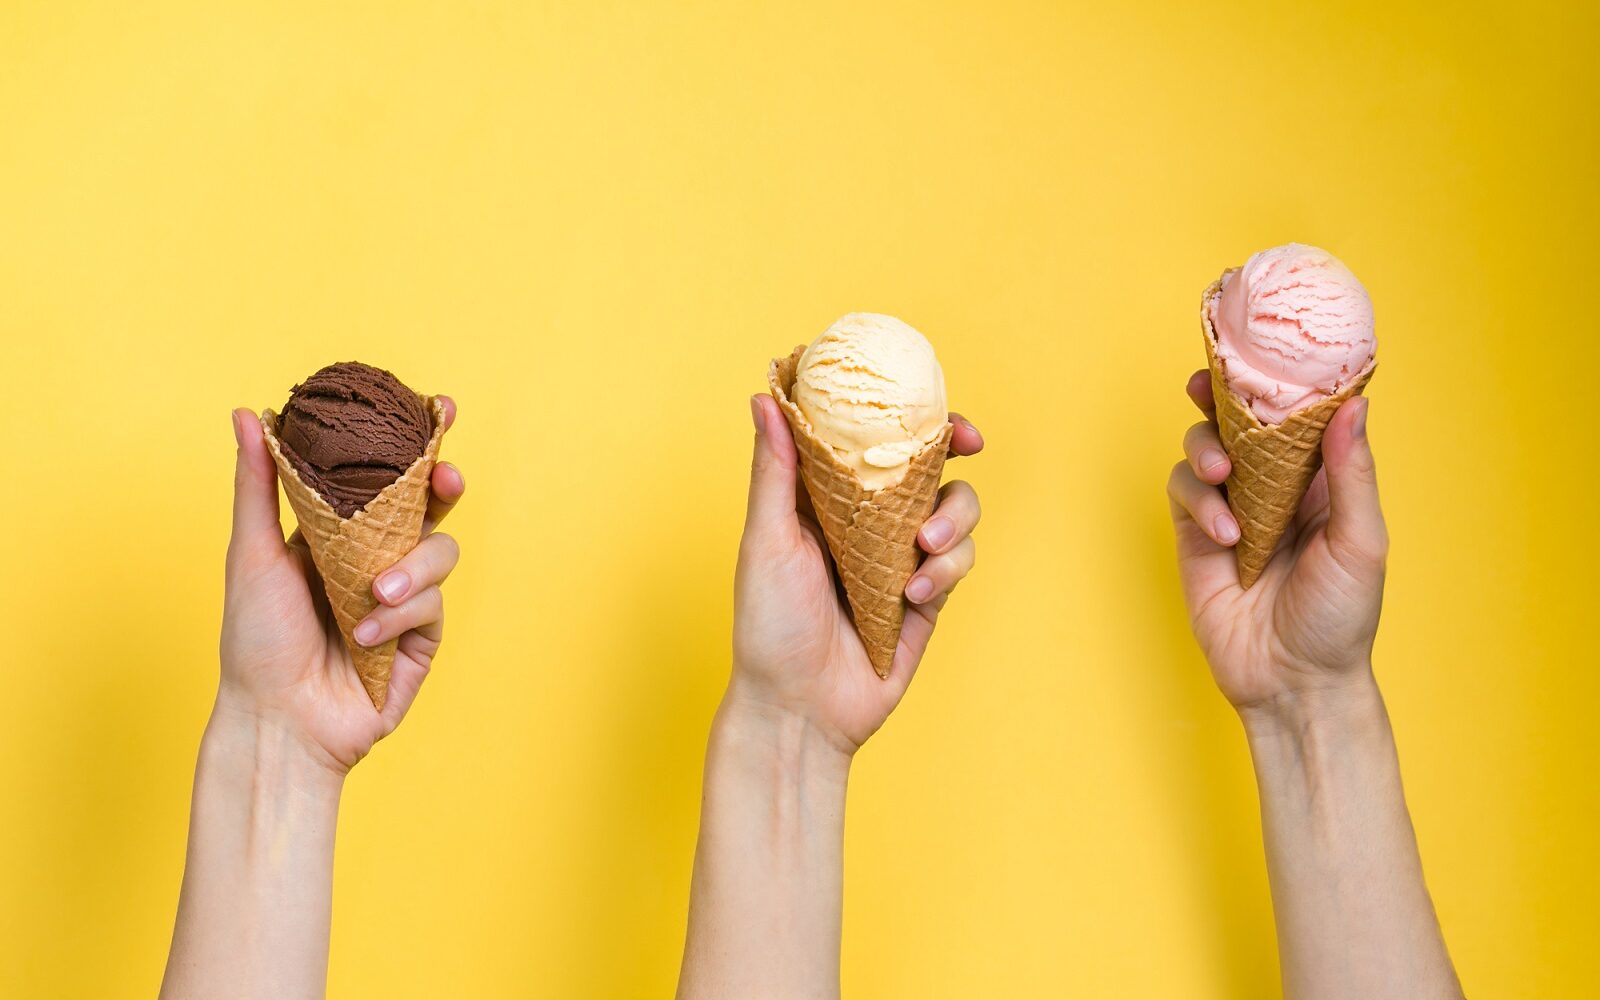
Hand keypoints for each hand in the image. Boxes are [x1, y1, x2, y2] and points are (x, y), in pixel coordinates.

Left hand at [216, 401, 464, 773]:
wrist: (277, 719)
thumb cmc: (256, 641)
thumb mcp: (253, 553)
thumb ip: (259, 484)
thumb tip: (248, 413)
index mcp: (342, 533)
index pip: (387, 478)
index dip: (418, 445)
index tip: (440, 409)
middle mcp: (379, 559)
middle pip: (431, 507)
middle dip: (446, 485)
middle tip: (444, 478)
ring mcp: (406, 598)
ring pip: (440, 552)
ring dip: (411, 569)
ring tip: (373, 594)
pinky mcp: (423, 637)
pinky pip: (432, 605)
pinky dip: (398, 615)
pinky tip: (363, 637)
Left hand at [729, 395, 983, 753]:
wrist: (799, 709)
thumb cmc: (768, 627)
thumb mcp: (766, 540)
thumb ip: (776, 470)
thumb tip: (766, 397)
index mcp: (826, 498)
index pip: (871, 440)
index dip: (901, 413)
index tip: (920, 396)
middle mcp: (869, 522)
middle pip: (929, 464)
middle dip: (956, 450)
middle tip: (966, 447)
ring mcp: (902, 558)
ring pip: (956, 510)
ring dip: (952, 520)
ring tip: (923, 550)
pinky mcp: (927, 597)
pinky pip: (958, 562)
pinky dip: (945, 570)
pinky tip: (915, 595)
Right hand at [1167, 372, 1386, 715]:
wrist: (1293, 683)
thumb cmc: (1340, 619)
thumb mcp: (1361, 542)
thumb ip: (1352, 474)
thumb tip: (1353, 405)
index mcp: (1320, 482)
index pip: (1296, 417)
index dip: (1278, 383)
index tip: (1263, 353)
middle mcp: (1273, 488)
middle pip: (1237, 422)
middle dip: (1217, 398)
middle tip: (1203, 386)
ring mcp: (1231, 510)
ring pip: (1203, 450)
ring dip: (1206, 452)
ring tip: (1223, 479)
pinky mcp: (1196, 536)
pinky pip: (1184, 493)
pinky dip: (1199, 502)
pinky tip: (1226, 535)